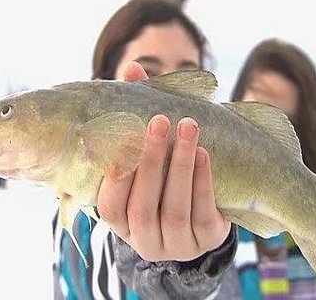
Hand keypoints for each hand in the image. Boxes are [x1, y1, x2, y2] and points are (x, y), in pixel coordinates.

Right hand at [96, 61, 230, 261]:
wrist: (200, 216)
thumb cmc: (164, 177)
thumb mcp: (147, 156)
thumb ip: (136, 117)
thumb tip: (133, 69)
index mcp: (120, 222)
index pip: (110, 205)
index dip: (117, 173)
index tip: (127, 135)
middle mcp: (143, 240)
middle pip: (143, 205)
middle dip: (152, 160)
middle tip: (161, 121)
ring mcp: (175, 245)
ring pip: (175, 209)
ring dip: (180, 165)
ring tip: (188, 128)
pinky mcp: (204, 242)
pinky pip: (203, 214)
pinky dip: (203, 181)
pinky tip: (202, 153)